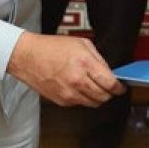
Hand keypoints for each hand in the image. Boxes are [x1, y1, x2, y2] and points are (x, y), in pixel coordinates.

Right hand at [7, 32, 123, 106]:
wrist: (27, 57)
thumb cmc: (51, 47)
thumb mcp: (81, 43)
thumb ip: (98, 59)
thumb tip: (110, 72)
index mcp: (84, 63)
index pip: (110, 84)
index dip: (119, 87)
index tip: (120, 87)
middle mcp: (78, 81)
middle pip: (104, 97)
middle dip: (110, 93)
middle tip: (109, 87)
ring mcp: (69, 93)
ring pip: (94, 104)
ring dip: (98, 97)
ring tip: (93, 86)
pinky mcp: (62, 101)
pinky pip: (80, 104)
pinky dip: (83, 98)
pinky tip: (78, 87)